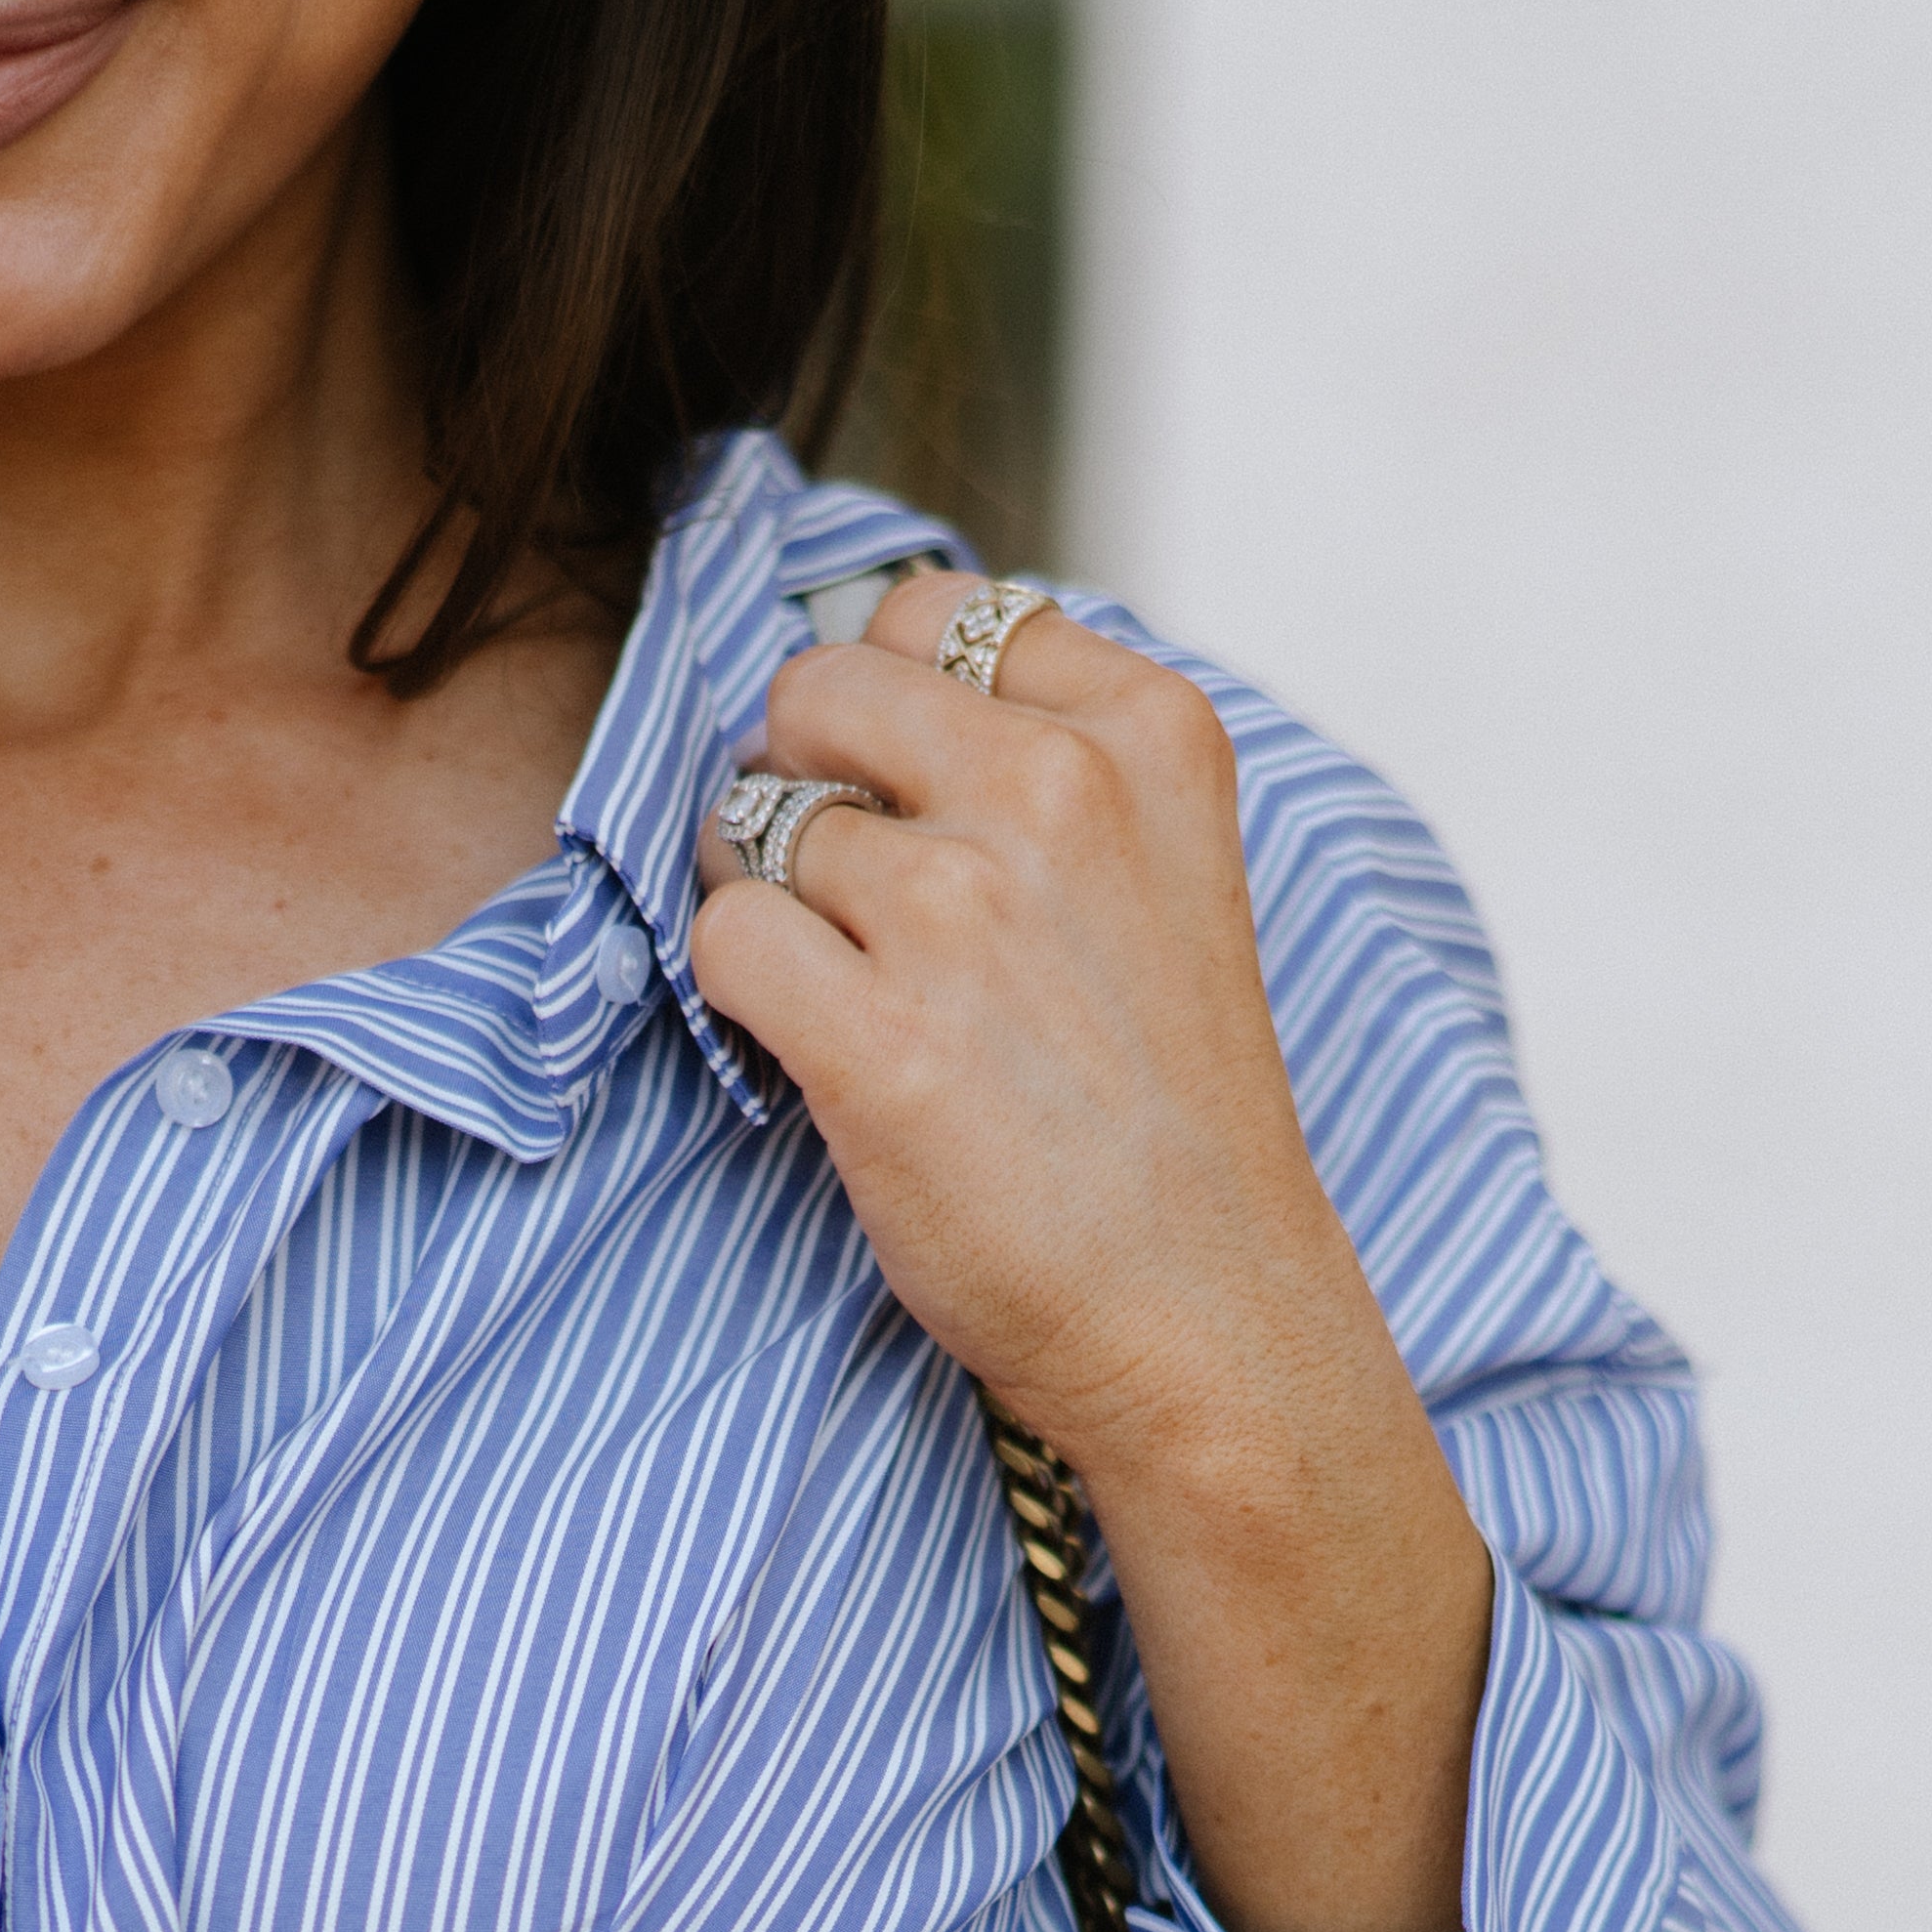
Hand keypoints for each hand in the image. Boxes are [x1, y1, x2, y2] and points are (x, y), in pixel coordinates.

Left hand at [688, 574, 1494, 1931]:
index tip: (908, 802)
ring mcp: (962, 909)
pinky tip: (813, 1058)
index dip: (881, 706)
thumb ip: (1045, 763)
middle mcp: (1056, 789)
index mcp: (1144, 731)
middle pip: (817, 688)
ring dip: (771, 905)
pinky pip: (721, 938)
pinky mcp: (877, 1037)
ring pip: (756, 820)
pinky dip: (737, 999)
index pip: (931, 611)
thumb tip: (848, 684)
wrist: (1210, 1320)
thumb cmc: (1164, 1115)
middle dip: (800, 782)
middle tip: (845, 903)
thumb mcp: (1157, 874)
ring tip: (854, 1001)